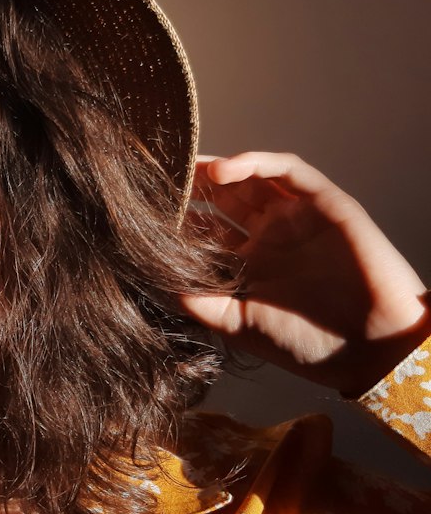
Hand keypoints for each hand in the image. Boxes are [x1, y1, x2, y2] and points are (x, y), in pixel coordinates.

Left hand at [180, 151, 430, 396]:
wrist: (370, 350)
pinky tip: (225, 171)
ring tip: (189, 169)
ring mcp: (296, 217)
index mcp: (248, 264)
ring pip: (252, 178)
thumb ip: (200, 301)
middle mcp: (270, 236)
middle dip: (192, 186)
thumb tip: (155, 280)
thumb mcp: (238, 324)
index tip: (143, 209)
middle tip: (160, 176)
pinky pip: (289, 171)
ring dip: (219, 170)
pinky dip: (257, 163)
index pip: (206, 229)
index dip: (178, 217)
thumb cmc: (307, 344)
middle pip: (223, 198)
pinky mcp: (323, 203)